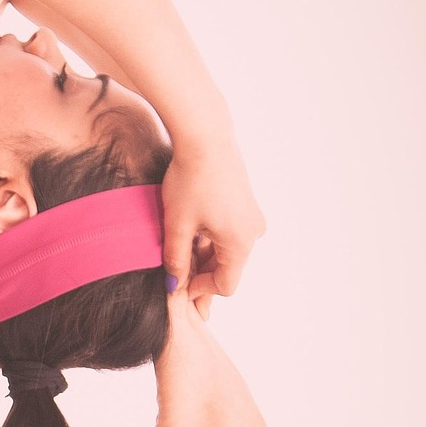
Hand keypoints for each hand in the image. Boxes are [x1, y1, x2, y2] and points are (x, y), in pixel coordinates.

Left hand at [160, 132, 265, 300]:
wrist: (205, 136)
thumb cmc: (190, 179)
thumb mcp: (177, 224)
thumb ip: (176, 260)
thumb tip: (173, 285)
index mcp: (240, 243)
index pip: (225, 285)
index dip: (199, 290)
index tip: (176, 284)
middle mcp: (252, 232)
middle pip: (227, 268)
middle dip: (200, 273)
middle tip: (173, 273)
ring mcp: (251, 217)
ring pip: (226, 249)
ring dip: (203, 255)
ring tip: (176, 249)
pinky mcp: (245, 204)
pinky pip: (228, 232)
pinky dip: (209, 238)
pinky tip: (188, 232)